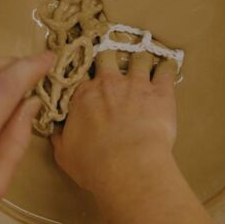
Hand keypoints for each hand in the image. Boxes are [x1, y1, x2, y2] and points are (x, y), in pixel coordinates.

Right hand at [53, 51, 178, 196]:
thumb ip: (60, 137)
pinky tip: (168, 68)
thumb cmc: (94, 164)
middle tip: (114, 65)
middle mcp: (109, 83)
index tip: (91, 85)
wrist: (129, 167)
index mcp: (84, 95)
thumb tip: (56, 130)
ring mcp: (137, 84)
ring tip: (144, 65)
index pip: (83, 77)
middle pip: (108, 57)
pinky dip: (167, 68)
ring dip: (141, 61)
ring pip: (139, 59)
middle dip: (111, 59)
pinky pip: (167, 71)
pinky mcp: (161, 93)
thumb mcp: (65, 154)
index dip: (88, 81)